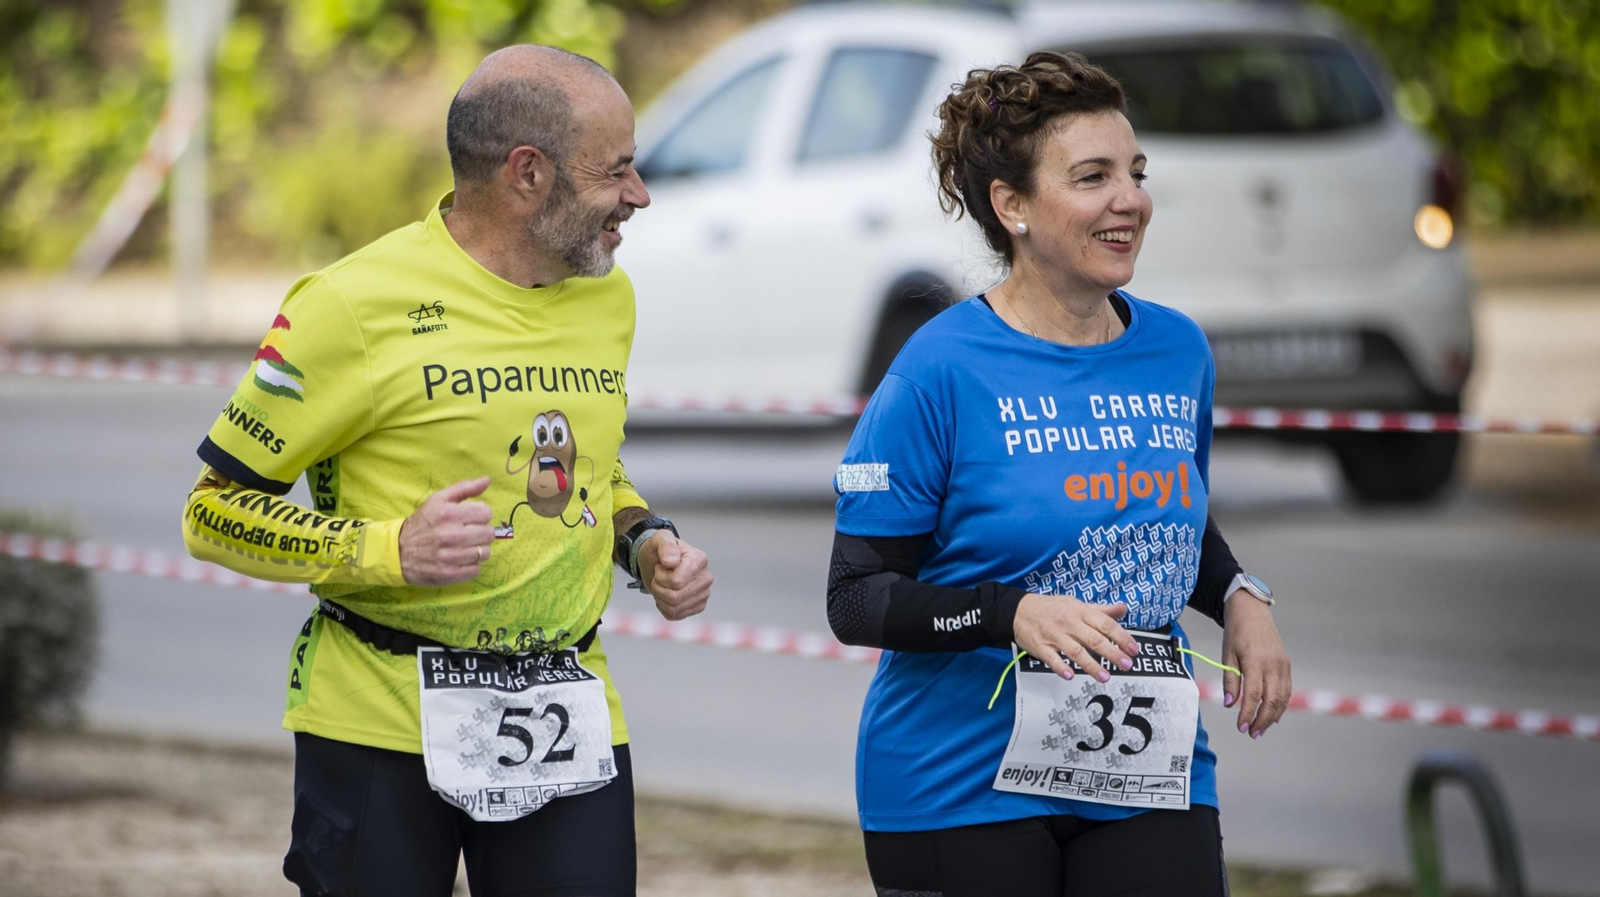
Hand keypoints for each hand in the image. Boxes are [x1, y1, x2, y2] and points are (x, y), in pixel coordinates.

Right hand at [399, 476, 493, 585]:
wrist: (398, 551)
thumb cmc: (423, 522)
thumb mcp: (438, 499)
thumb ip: (464, 488)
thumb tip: (487, 480)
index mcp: (448, 513)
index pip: (486, 513)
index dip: (480, 515)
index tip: (470, 519)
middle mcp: (449, 534)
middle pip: (488, 534)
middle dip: (481, 533)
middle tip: (468, 534)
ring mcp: (449, 556)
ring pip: (485, 553)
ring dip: (478, 550)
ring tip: (464, 547)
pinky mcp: (448, 574)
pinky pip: (476, 570)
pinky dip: (471, 566)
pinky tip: (460, 560)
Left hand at [638, 533, 711, 620]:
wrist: (658, 562)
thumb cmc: (659, 550)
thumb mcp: (658, 540)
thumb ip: (665, 545)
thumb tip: (672, 562)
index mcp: (699, 559)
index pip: (676, 581)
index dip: (660, 577)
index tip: (660, 566)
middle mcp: (706, 578)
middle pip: (675, 597)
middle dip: (658, 588)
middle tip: (658, 576)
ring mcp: (704, 594)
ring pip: (674, 608)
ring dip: (660, 598)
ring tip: (661, 585)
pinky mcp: (699, 606)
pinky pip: (675, 615)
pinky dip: (664, 608)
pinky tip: (665, 595)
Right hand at [1011, 594, 1140, 681]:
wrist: (1018, 609)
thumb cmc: (1051, 608)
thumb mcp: (1076, 604)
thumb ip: (1101, 610)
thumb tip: (1123, 608)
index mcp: (1080, 611)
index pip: (1105, 624)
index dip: (1121, 637)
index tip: (1133, 649)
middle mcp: (1068, 623)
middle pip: (1093, 639)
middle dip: (1111, 653)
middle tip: (1126, 665)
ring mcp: (1053, 635)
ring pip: (1075, 651)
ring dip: (1091, 665)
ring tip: (1105, 677)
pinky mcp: (1040, 646)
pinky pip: (1051, 658)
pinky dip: (1060, 667)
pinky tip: (1070, 676)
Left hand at [1221, 592, 1291, 738]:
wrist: (1252, 611)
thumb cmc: (1235, 633)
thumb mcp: (1227, 655)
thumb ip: (1230, 680)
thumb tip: (1230, 705)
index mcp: (1255, 661)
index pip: (1253, 695)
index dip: (1247, 713)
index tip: (1240, 727)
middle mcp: (1273, 664)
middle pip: (1271, 700)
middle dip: (1262, 720)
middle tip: (1251, 734)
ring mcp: (1283, 665)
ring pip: (1282, 698)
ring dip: (1272, 716)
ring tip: (1260, 730)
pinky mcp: (1287, 665)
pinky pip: (1287, 690)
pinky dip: (1281, 705)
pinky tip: (1273, 716)